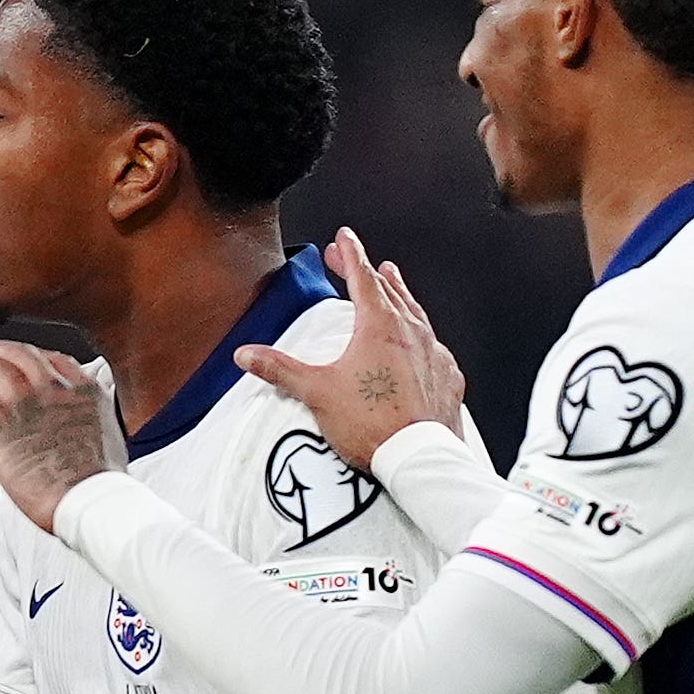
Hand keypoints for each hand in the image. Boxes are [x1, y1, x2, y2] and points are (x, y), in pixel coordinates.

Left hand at [0, 340, 126, 532]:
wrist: (87, 500)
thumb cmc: (97, 484)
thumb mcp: (107, 437)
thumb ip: (88, 420)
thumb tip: (79, 428)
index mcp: (82, 390)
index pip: (50, 358)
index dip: (26, 356)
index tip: (14, 360)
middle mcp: (52, 388)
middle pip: (16, 354)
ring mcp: (23, 403)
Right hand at [239, 226, 468, 468]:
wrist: (418, 456)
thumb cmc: (371, 423)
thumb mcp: (317, 391)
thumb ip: (281, 369)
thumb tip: (246, 355)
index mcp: (379, 327)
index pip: (362, 278)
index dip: (350, 254)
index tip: (344, 237)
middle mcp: (411, 331)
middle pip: (389, 289)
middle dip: (368, 270)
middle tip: (351, 259)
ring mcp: (433, 353)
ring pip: (415, 312)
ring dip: (399, 293)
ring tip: (392, 280)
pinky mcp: (446, 376)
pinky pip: (432, 344)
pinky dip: (419, 334)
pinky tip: (416, 340)